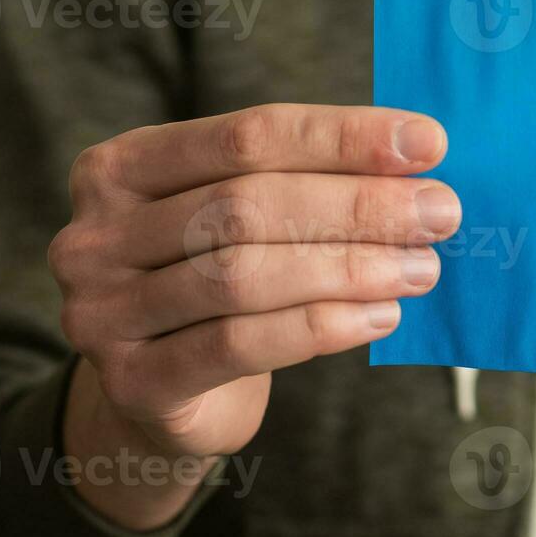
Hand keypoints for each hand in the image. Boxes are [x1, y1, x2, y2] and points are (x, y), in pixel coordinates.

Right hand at [48, 103, 458, 528]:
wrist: (160, 401)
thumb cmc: (215, 286)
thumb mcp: (240, 220)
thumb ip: (305, 183)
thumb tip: (419, 162)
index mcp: (120, 166)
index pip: (245, 135)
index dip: (342, 137)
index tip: (429, 143)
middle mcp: (95, 234)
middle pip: (245, 204)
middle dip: (357, 206)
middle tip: (440, 212)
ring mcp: (103, 311)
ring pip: (243, 276)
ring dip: (350, 268)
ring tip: (422, 268)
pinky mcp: (133, 382)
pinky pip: (239, 345)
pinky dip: (322, 327)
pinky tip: (382, 316)